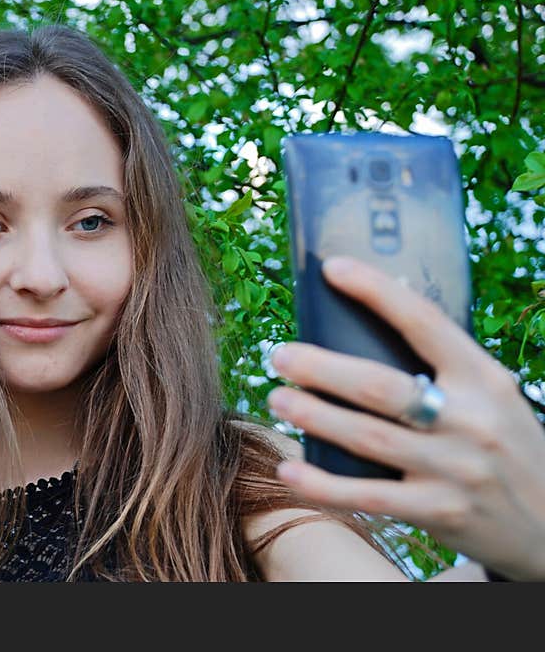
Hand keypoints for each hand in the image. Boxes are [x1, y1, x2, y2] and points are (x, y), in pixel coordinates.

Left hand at [266, 255, 544, 579]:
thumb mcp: (490, 397)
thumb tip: (371, 320)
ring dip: (314, 417)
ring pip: (369, 437)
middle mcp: (471, 420)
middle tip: (280, 355)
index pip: (424, 322)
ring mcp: (455, 468)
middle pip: (382, 386)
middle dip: (323, 368)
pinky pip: (369, 496)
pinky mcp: (439, 512)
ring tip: (276, 399)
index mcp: (484, 378)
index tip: (332, 269)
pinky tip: (289, 470)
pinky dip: (323, 484)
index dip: (376, 291)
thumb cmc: (505, 445)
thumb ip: (442, 368)